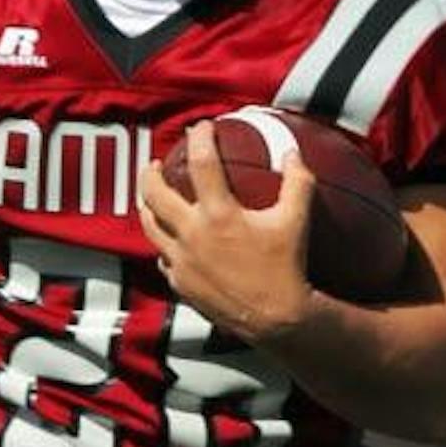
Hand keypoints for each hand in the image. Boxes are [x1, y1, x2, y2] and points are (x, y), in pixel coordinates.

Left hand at [139, 121, 315, 345]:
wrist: (275, 318)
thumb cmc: (287, 268)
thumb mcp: (296, 220)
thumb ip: (297, 181)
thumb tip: (293, 152)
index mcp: (219, 215)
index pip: (201, 163)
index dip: (199, 138)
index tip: (202, 128)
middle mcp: (192, 235)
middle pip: (154, 193)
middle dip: (150, 172)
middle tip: (155, 163)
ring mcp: (181, 261)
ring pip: (149, 226)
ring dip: (147, 206)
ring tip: (151, 197)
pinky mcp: (179, 283)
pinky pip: (163, 257)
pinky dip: (164, 244)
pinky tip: (170, 239)